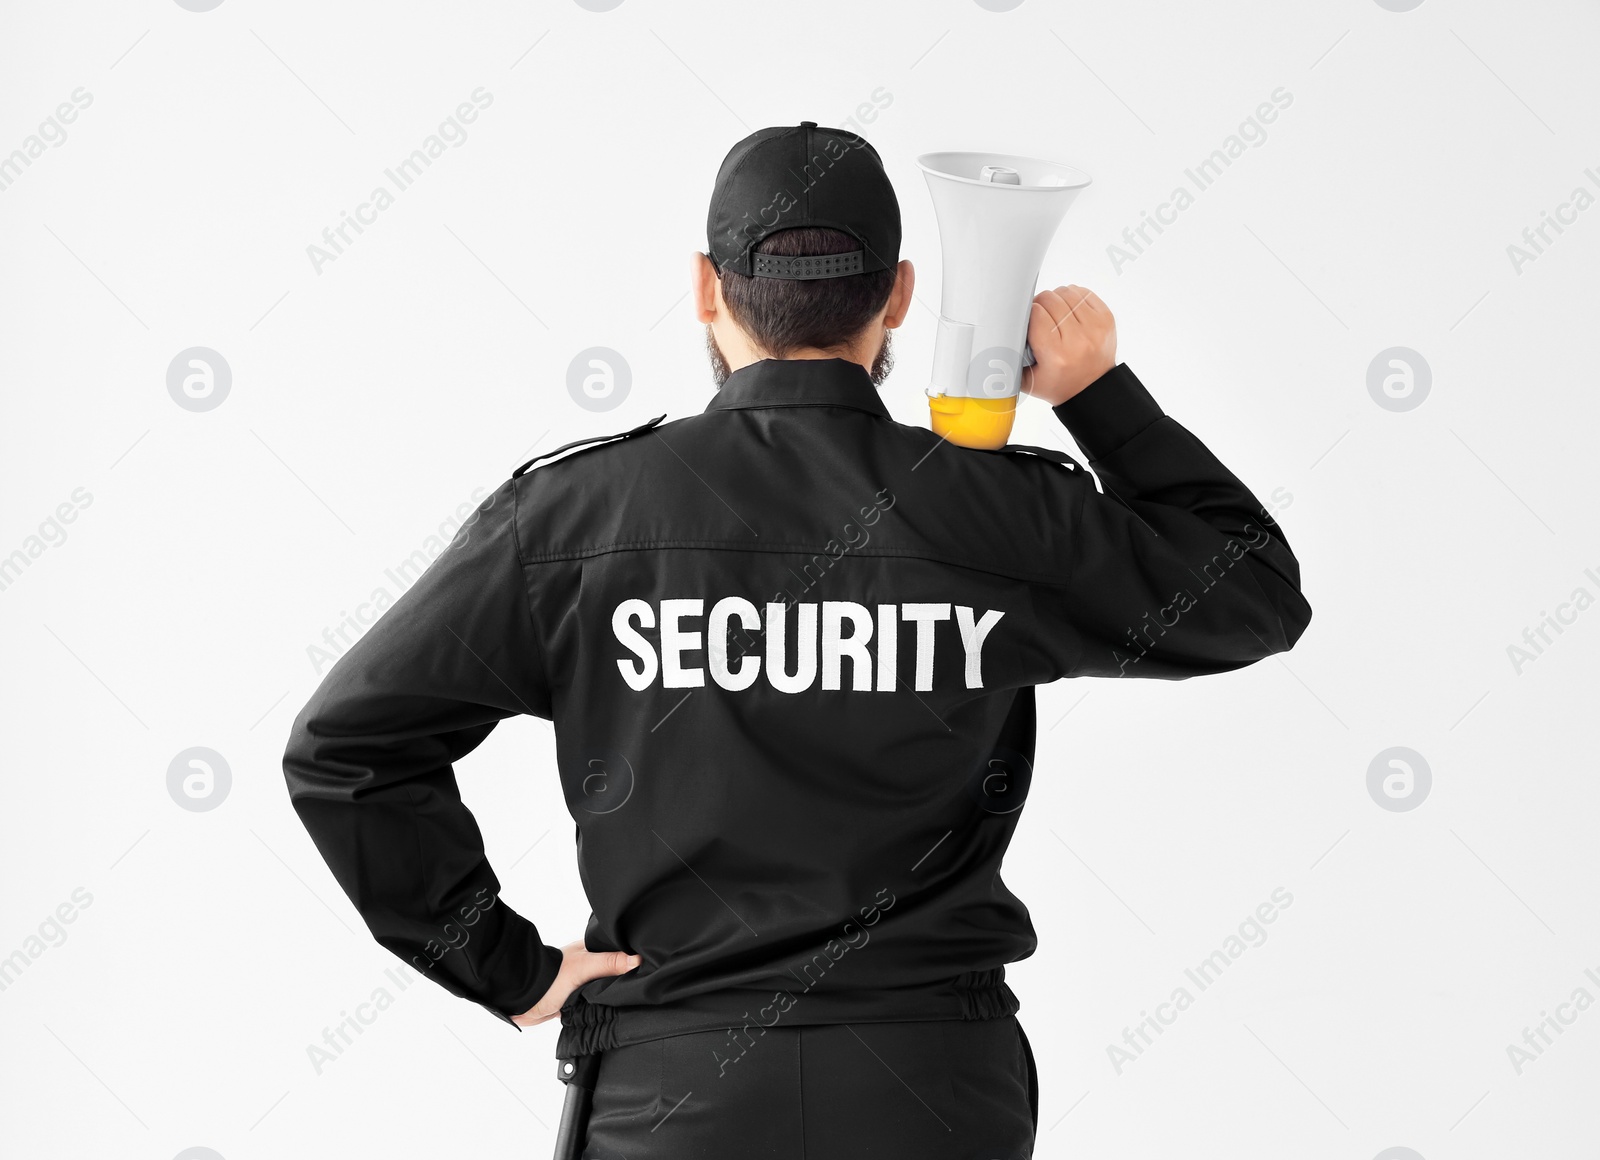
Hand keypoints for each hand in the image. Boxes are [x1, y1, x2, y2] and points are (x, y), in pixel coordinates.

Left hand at [511, 939, 641, 1027]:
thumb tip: (637, 959)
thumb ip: (609, 963)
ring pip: (607, 990)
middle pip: (616, 973)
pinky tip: (614, 1011)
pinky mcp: (577, 1001)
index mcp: (591, 951)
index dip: (635, 958)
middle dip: (626, 980)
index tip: (653, 965)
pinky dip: (603, 1008)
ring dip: (613, 996)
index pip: (620, 952)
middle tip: (647, 986)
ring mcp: (583, 984)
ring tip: (634, 1001)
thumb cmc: (549, 978)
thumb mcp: (583, 968)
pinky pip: (597, 1004)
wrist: (523, 1000)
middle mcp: (589, 966)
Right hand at [1021, 285, 1116, 405]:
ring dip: (1057, 299)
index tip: (1028, 320)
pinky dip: (1073, 298)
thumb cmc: (1059, 384)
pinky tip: (1069, 312)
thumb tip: (997, 331)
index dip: (1028, 313)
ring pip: (1066, 292)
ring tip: (1054, 314)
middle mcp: (1078, 340)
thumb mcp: (1026, 379)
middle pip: (1050, 299)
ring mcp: (1095, 327)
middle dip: (1040, 304)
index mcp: (1056, 355)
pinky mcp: (1106, 319)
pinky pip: (1083, 293)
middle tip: (1039, 317)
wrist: (1093, 390)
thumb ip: (1010, 356)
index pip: (1036, 313)